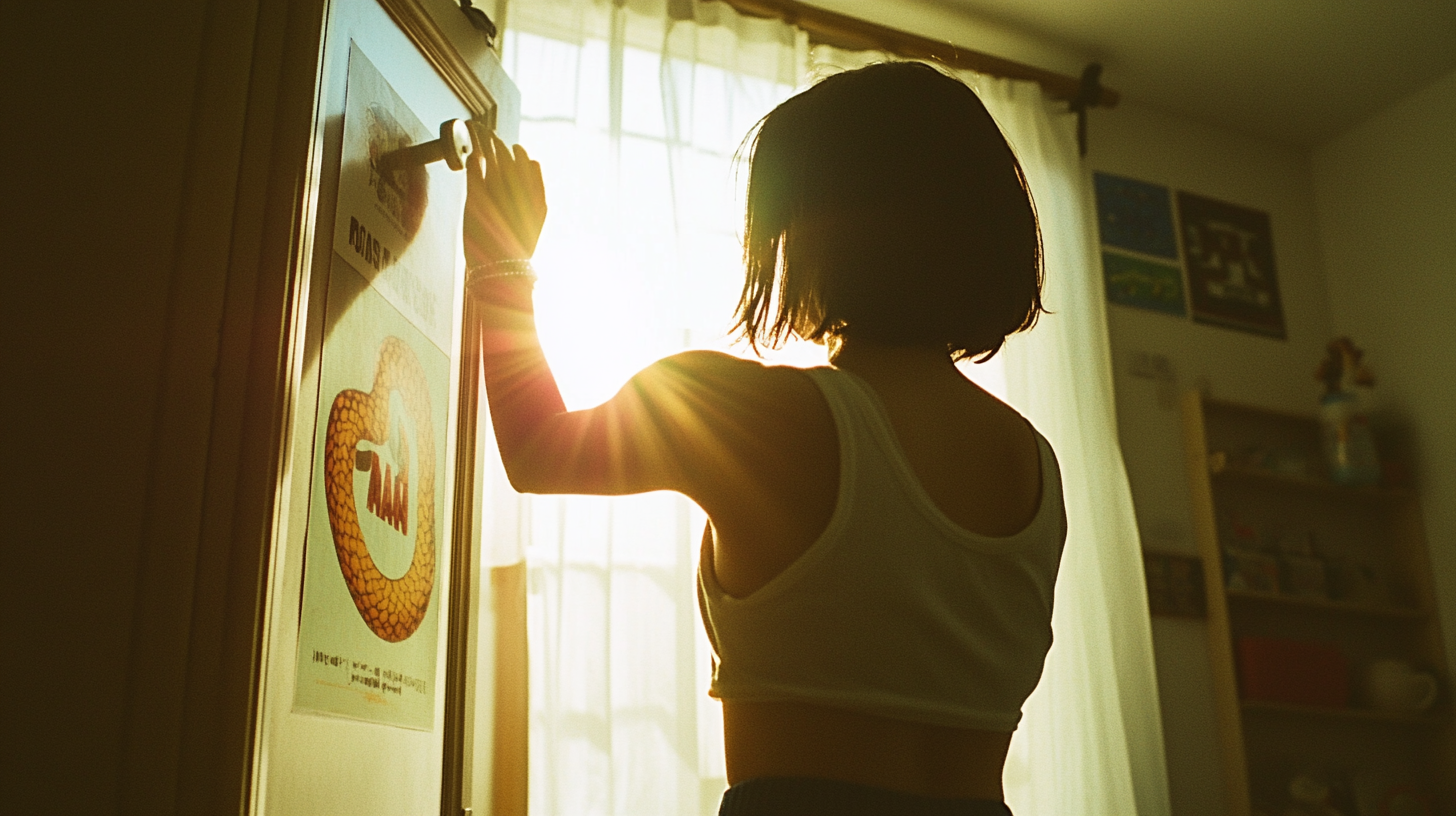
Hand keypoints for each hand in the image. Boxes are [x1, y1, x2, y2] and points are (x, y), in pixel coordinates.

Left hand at [464, 123, 546, 265]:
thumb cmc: (516, 249)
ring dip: (484, 141)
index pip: (528, 163)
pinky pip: (474, 168)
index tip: (511, 145)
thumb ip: (533, 196)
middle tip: (488, 131)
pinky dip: (473, 158)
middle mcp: (519, 191)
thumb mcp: (533, 222)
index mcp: (537, 198)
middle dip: (498, 142)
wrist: (500, 271)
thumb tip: (528, 168)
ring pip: (491, 155)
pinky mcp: (476, 197)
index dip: (518, 153)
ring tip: (477, 130)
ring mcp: (498, 192)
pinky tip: (470, 153)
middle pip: (508, 156)